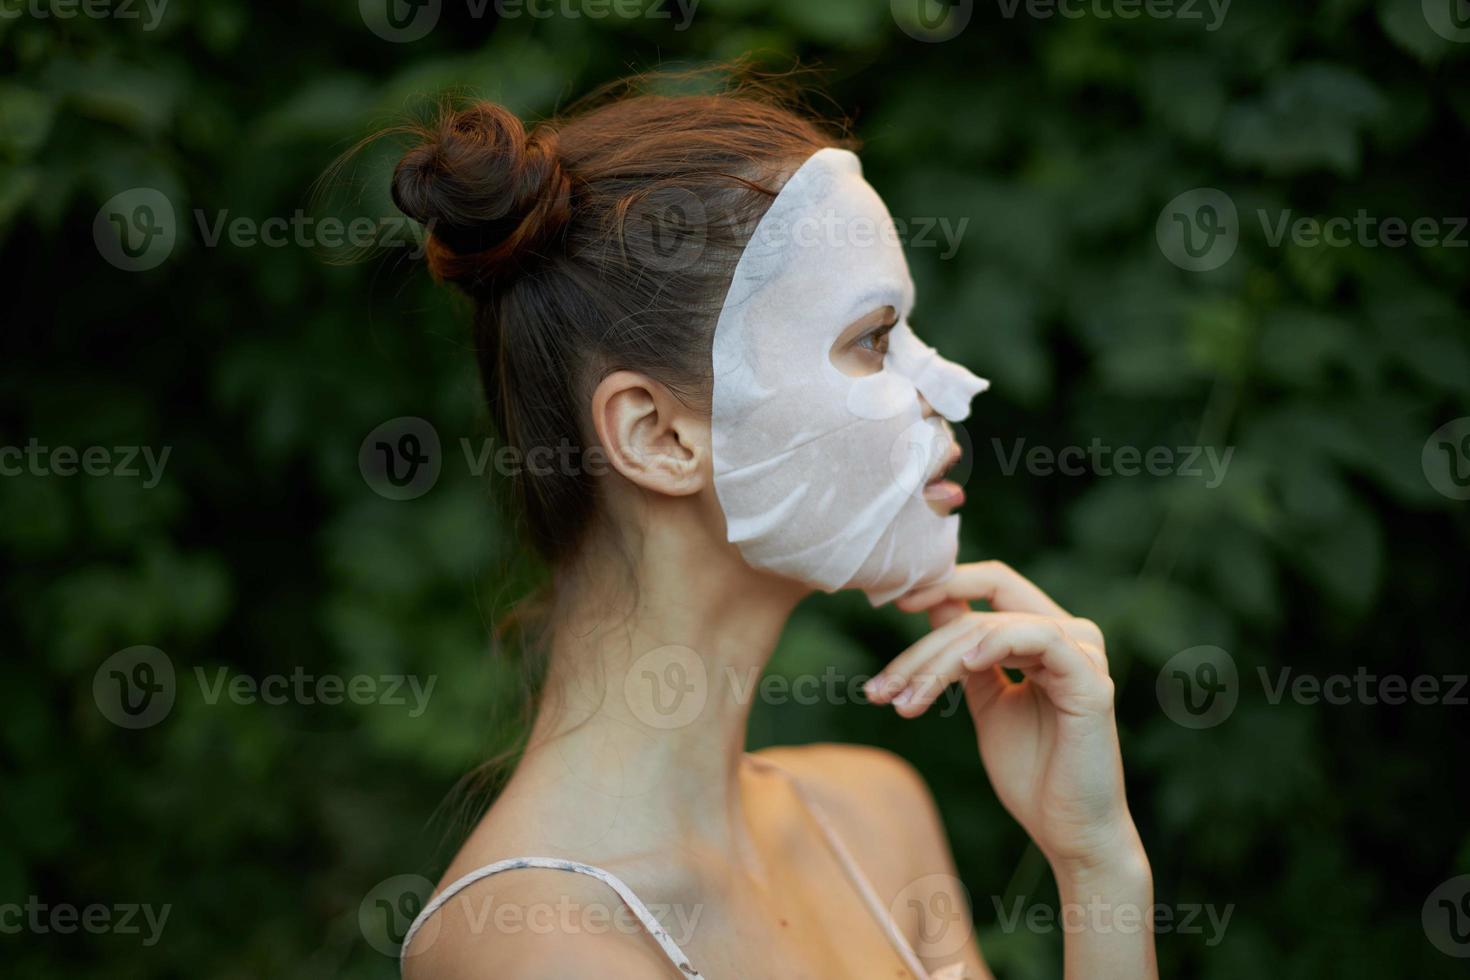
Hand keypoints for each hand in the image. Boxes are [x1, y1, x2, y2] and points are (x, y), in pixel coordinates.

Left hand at [865, 561, 1142, 875]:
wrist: (1067, 833)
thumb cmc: (1030, 772)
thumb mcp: (985, 699)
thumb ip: (964, 654)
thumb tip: (933, 604)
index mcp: (1047, 636)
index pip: (993, 584)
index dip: (944, 584)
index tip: (895, 602)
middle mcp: (1070, 636)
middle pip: (981, 611)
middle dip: (923, 648)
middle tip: (882, 689)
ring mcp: (1084, 656)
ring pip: (992, 629)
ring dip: (938, 662)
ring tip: (905, 701)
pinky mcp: (1091, 681)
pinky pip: (1040, 638)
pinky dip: (996, 644)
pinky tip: (965, 664)